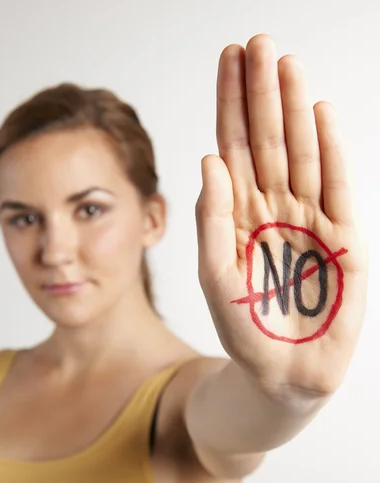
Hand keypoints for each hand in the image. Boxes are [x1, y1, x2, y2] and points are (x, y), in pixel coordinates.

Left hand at [195, 34, 367, 397]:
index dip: (230, 104)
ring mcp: (309, 220)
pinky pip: (338, 187)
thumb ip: (212, 220)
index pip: (231, 147)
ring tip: (288, 65)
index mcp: (238, 214)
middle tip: (261, 41)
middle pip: (265, 140)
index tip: (230, 60)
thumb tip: (209, 159)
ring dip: (294, 109)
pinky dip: (330, 151)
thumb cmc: (243, 328)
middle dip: (262, 92)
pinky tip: (319, 115)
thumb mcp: (215, 276)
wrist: (282, 372)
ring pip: (300, 153)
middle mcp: (272, 208)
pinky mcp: (342, 239)